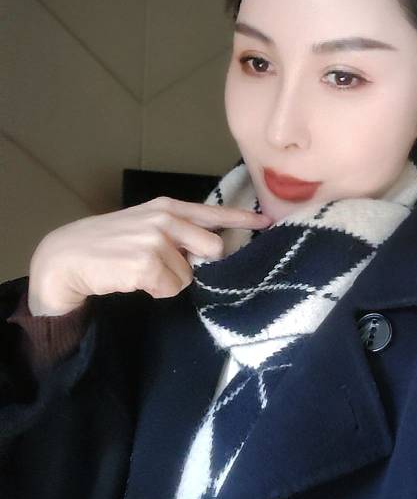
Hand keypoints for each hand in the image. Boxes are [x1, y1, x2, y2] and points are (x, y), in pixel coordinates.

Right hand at [27, 197, 271, 315]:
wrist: (67, 257)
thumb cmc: (107, 245)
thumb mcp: (143, 226)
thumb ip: (176, 232)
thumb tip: (208, 250)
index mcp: (167, 208)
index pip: (213, 212)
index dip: (242, 220)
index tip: (267, 222)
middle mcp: (165, 219)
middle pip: (212, 248)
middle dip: (196, 265)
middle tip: (165, 266)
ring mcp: (156, 240)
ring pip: (189, 276)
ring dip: (168, 281)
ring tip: (139, 271)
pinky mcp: (146, 264)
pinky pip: (171, 289)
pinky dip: (155, 291)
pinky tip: (133, 280)